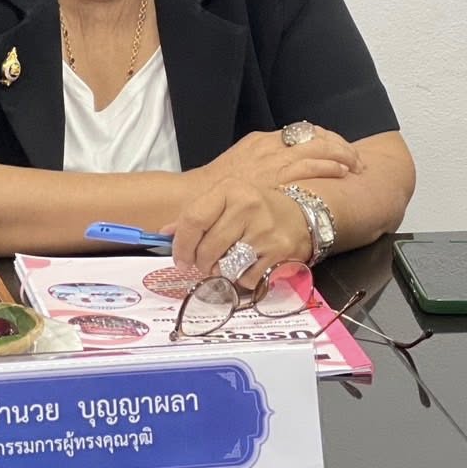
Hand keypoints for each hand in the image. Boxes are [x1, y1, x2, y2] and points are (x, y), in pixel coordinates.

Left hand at [169, 179, 311, 284]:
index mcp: (230, 190)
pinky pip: (245, 277)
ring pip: (225, 265)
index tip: (181, 259)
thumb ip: (195, 216)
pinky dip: (243, 278)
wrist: (302, 216)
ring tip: (230, 261)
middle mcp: (248, 206)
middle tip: (206, 263)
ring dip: (222, 270)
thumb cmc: (257, 210)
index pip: (193, 220)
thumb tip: (164, 234)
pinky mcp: (278, 251)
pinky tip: (250, 265)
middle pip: (207, 248)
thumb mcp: (226, 202)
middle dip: (202, 263)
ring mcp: (265, 229)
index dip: (181, 245)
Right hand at [198, 126, 364, 193]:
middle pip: (317, 137)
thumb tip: (280, 172)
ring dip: (342, 156)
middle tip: (356, 159)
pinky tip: (343, 172)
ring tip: (357, 165)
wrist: (196, 199)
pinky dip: (330, 168)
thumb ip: (261, 166)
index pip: (304, 132)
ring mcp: (275, 160)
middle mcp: (271, 146)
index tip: (339, 149)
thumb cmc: (215, 190)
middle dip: (340, 147)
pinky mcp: (277, 177)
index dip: (326, 140)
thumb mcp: (240, 168)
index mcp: (262, 141)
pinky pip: (311, 167)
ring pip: (319, 149)